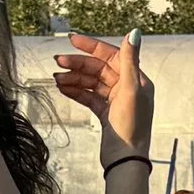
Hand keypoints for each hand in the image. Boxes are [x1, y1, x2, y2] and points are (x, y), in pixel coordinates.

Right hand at [54, 30, 152, 158]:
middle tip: (58, 62)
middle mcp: (128, 88)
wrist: (125, 160)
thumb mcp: (131, 89)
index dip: (92, 46)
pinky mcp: (106, 114)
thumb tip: (134, 32)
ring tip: (56, 79)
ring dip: (74, 79)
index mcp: (137, 80)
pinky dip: (76, 91)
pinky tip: (62, 88)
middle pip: (99, 69)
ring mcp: (116, 101)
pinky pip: (88, 97)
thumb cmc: (132, 126)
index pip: (112, 56)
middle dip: (78, 65)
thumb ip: (130, 60)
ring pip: (91, 83)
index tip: (72, 40)